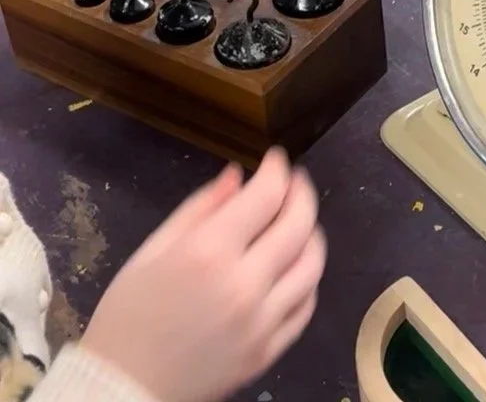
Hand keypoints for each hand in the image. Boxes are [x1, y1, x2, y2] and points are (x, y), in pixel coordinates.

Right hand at [82, 149, 326, 401]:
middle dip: (302, 193)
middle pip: (300, 225)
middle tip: (294, 183)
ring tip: (299, 223)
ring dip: (312, 235)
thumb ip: (200, 208)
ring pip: (312, 266)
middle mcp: (243, 285)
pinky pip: (305, 307)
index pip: (266, 195)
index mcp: (209, 253)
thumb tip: (238, 176)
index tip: (276, 159)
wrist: (121, 389)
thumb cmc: (128, 314)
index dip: (277, 169)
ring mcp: (261, 322)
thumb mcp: (152, 250)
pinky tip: (293, 267)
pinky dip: (308, 280)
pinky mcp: (268, 352)